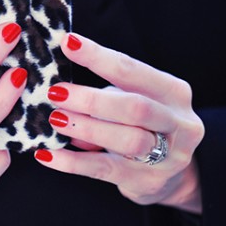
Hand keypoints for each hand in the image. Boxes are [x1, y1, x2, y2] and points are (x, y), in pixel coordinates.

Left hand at [34, 33, 204, 212]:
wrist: (169, 172)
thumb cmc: (141, 123)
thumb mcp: (131, 98)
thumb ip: (104, 90)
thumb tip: (57, 82)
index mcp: (173, 92)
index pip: (133, 70)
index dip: (99, 57)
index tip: (68, 43)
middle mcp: (178, 123)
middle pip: (135, 108)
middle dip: (92, 100)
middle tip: (55, 93)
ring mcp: (168, 157)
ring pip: (127, 141)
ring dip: (86, 128)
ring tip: (55, 119)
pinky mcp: (146, 182)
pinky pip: (105, 170)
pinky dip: (72, 162)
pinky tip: (47, 154)